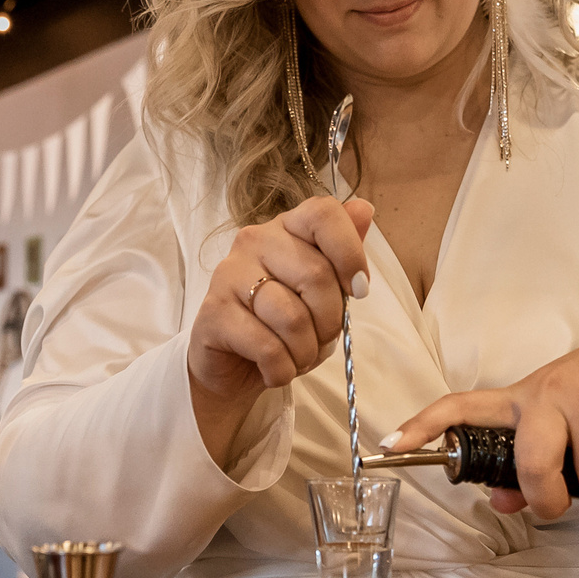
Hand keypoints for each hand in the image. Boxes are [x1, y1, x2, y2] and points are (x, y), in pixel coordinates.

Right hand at [186, 195, 374, 465]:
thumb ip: (342, 252)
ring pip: (292, 317)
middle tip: (320, 338)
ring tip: (297, 357)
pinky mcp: (213, 312)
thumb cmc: (282, 324)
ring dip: (306, 351)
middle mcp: (254, 241)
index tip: (358, 291)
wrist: (231, 365)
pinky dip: (283, 369)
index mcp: (286, 228)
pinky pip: (267, 346)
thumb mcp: (322, 292)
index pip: (322, 214)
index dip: (350, 253)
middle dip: (330, 321)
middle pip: (316, 274)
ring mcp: (229, 274)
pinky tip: (277, 369)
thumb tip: (364, 208)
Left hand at [383, 273, 578, 535]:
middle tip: (563, 509)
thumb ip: (527, 460)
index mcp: (520, 398)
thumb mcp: (560, 415)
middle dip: (549, 502)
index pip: (461, 406)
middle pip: (530, 465)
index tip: (391, 444)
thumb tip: (503, 504)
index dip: (424, 426)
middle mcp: (548, 396)